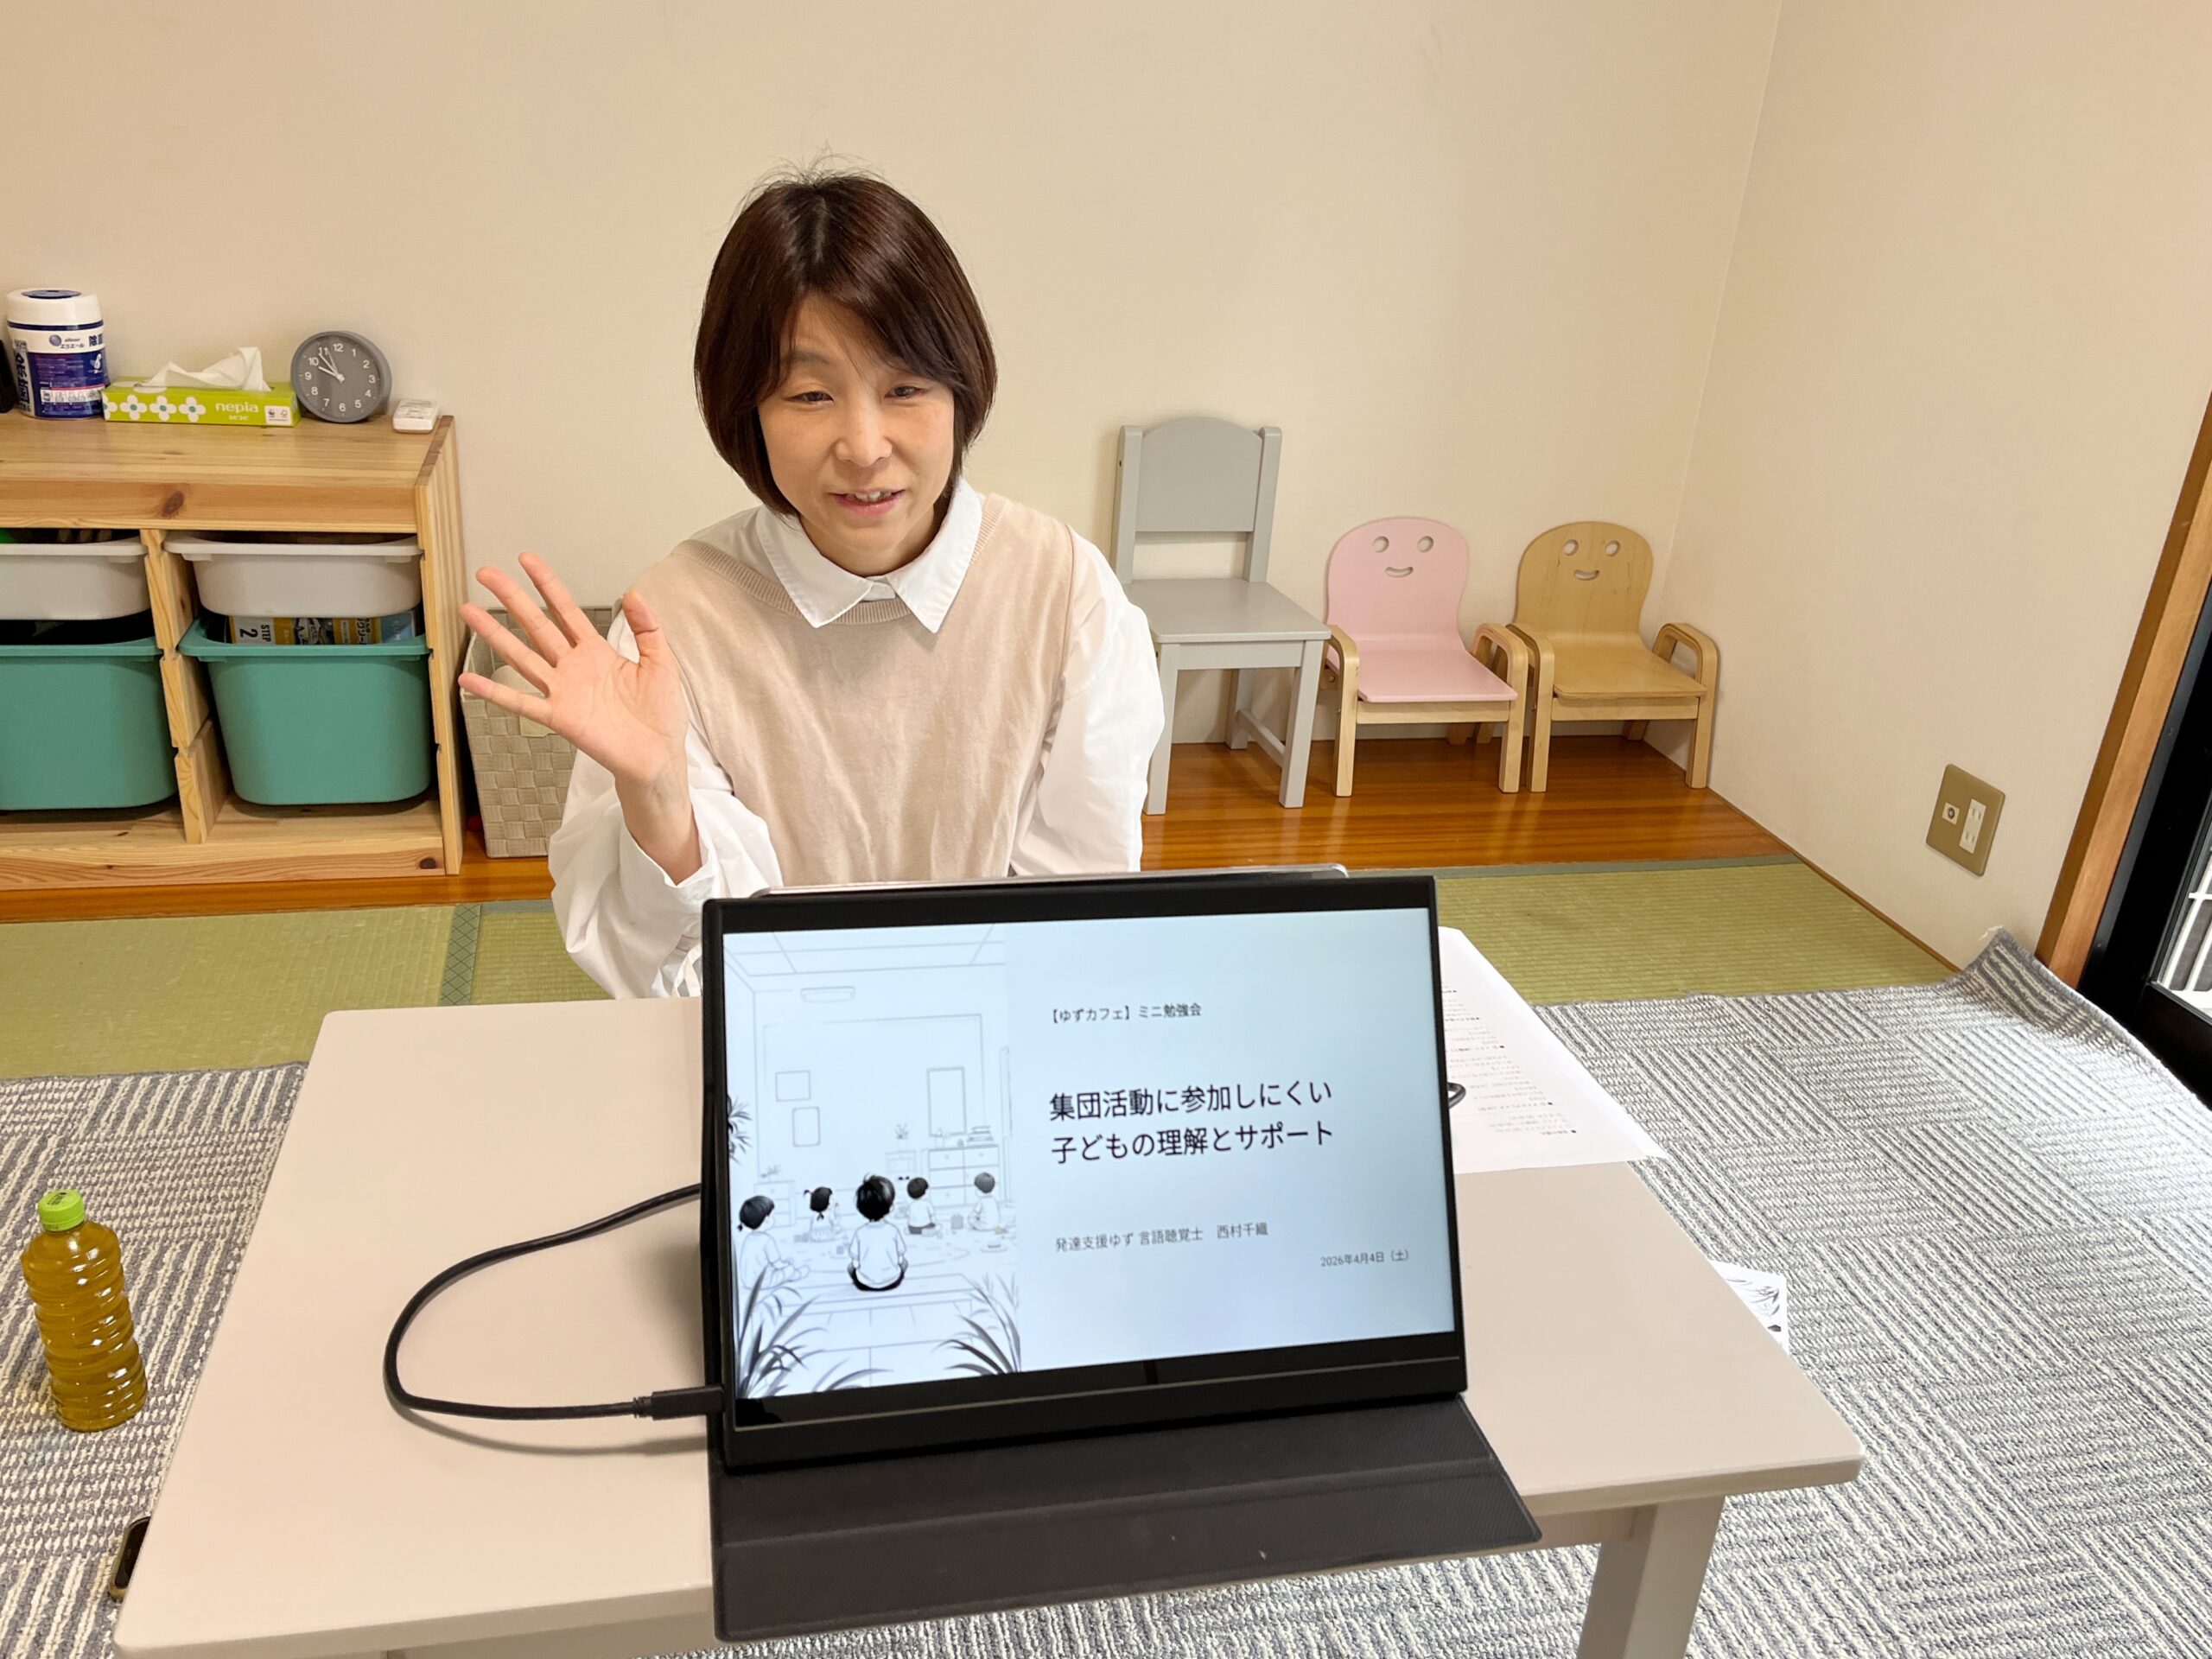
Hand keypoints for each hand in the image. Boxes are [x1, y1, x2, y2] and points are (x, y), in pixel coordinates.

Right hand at [460, 555, 700, 875]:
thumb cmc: (660, 714)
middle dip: (511, 598)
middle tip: (485, 573)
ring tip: (468, 611)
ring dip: (494, 634)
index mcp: (597, 652)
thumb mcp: (660, 662)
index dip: (547, 585)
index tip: (526, 560)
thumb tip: (634, 594)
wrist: (659, 756)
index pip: (566, 611)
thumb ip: (647, 629)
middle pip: (536, 625)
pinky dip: (494, 692)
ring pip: (522, 656)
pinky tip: (467, 680)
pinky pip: (521, 702)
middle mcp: (573, 667)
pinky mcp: (559, 717)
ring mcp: (563, 691)